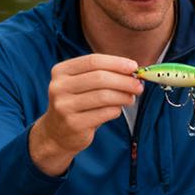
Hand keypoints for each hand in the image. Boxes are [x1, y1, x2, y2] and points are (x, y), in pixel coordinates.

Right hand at [29, 54, 141, 175]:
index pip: (93, 61)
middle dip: (124, 81)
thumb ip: (102, 74)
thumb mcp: (81, 84)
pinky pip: (104, 113)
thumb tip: (133, 71)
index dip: (116, 63)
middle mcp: (59, 87)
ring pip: (104, 96)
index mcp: (61, 71)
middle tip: (138, 86)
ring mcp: (64, 106)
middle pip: (100, 78)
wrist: (56, 134)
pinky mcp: (74, 124)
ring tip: (131, 98)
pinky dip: (116, 110)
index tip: (134, 67)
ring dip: (123, 96)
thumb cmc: (76, 104)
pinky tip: (117, 110)